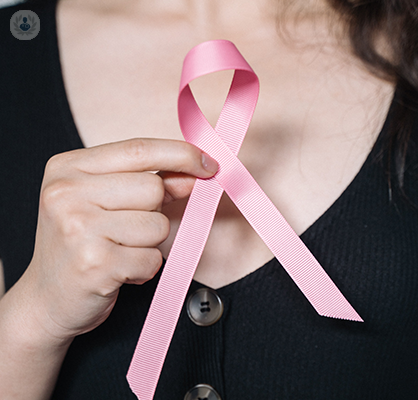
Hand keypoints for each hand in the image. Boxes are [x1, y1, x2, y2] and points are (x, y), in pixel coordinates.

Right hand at [19, 138, 217, 341]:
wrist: (46, 300)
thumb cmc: (80, 244)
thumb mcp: (104, 201)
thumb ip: (149, 181)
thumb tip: (195, 172)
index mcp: (67, 167)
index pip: (139, 149)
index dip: (181, 154)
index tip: (209, 164)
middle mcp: (66, 193)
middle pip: (154, 189)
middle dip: (154, 212)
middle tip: (125, 230)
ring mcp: (77, 228)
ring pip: (158, 225)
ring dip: (149, 244)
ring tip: (118, 251)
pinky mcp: (94, 263)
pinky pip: (153, 258)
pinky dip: (144, 268)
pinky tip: (117, 270)